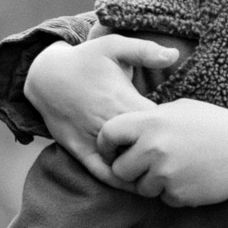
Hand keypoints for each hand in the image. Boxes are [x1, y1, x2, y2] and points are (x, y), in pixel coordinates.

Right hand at [25, 36, 180, 184]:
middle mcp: (108, 123)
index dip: (172, 132)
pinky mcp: (79, 150)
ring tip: (161, 171)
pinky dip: (118, 180)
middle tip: (177, 157)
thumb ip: (144, 50)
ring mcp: (92, 140)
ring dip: (143, 170)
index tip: (182, 132)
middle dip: (162, 155)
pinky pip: (101, 173)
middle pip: (145, 149)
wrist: (45, 76)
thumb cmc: (86, 60)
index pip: (157, 125)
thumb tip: (174, 54)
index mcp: (122, 100)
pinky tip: (134, 180)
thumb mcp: (113, 46)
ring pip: (125, 165)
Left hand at [98, 99, 227, 207]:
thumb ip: (150, 118)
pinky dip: (174, 192)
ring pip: (141, 188)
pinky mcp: (178, 195)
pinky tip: (193, 178)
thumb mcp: (180, 109)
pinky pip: (163, 199)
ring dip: (153, 183)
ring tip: (178, 169)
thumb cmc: (216, 125)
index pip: (108, 134)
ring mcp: (165, 174)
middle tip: (148, 165)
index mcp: (151, 122)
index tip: (113, 150)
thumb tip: (125, 130)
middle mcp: (153, 148)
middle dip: (130, 170)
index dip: (106, 145)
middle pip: (119, 169)